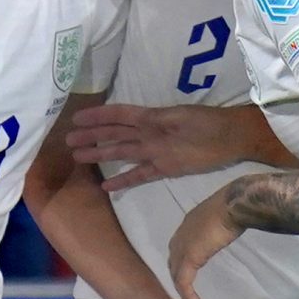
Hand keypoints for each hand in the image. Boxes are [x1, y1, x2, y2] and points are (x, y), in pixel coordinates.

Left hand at [69, 102, 260, 191]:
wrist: (231, 136)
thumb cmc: (208, 120)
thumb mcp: (179, 112)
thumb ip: (156, 118)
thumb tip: (138, 121)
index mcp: (154, 116)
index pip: (118, 113)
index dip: (96, 115)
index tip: (77, 118)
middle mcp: (150, 133)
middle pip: (114, 132)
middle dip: (89, 135)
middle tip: (67, 139)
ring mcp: (157, 152)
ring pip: (121, 151)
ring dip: (98, 154)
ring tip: (78, 156)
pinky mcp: (166, 169)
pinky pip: (140, 176)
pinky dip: (123, 181)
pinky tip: (106, 186)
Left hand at [166, 188, 243, 298]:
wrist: (233, 206)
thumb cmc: (233, 207)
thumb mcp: (221, 217)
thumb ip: (216, 227)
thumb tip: (225, 230)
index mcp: (188, 224)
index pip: (178, 247)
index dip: (181, 261)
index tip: (188, 273)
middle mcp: (180, 235)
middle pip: (173, 261)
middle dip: (178, 276)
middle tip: (186, 290)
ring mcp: (182, 247)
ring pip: (176, 273)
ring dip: (182, 288)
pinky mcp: (189, 258)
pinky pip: (183, 281)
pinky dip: (187, 294)